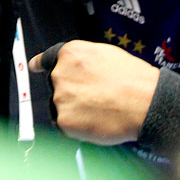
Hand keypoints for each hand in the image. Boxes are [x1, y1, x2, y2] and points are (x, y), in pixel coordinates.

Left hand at [29, 40, 158, 144]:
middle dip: (71, 92)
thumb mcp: (106, 54)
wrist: (145, 103)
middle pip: (57, 86)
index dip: (40, 64)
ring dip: (74, 109)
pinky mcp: (63, 120)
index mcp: (70, 54)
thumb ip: (83, 59)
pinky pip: (65, 125)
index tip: (34, 67)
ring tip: (100, 109)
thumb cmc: (133, 79)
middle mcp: (59, 73)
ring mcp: (60, 97)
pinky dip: (77, 126)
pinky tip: (96, 120)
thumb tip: (75, 65)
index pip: (47, 59)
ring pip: (60, 106)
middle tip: (95, 98)